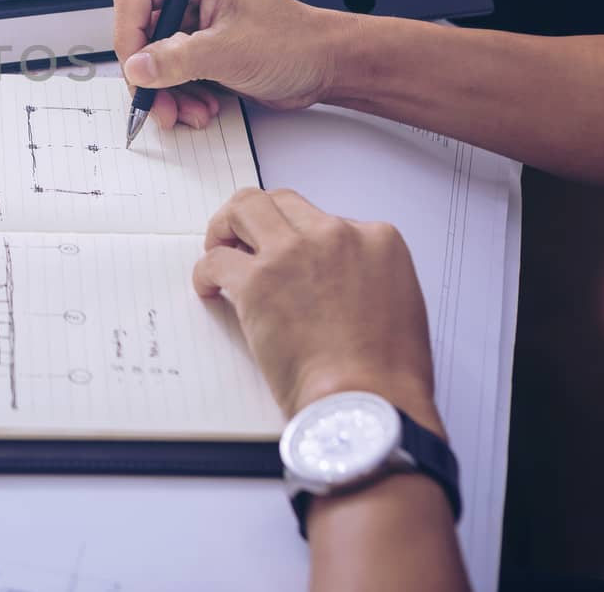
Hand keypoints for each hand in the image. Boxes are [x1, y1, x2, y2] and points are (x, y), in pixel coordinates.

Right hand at [112, 0, 348, 130]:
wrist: (325, 68)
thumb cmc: (295, 42)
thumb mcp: (230, 50)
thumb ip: (178, 58)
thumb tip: (138, 67)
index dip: (130, 33)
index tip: (136, 66)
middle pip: (139, 33)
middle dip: (148, 74)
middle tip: (155, 102)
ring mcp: (192, 27)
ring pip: (151, 61)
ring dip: (164, 93)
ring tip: (187, 111)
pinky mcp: (198, 53)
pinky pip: (169, 77)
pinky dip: (177, 98)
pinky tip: (200, 107)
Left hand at [193, 188, 438, 423]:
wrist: (368, 402)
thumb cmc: (386, 373)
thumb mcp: (397, 304)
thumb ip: (363, 276)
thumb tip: (327, 279)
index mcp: (377, 240)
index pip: (324, 219)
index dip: (300, 238)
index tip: (288, 259)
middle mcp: (336, 235)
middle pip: (282, 202)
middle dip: (258, 218)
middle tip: (241, 241)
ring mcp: (294, 252)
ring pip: (246, 208)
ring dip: (226, 225)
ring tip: (218, 249)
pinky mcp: (257, 280)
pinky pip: (216, 259)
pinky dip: (206, 272)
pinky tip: (209, 288)